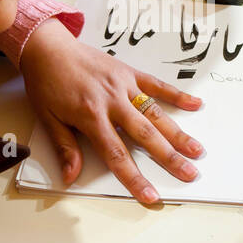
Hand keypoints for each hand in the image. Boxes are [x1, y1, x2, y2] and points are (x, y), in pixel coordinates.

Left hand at [19, 19, 203, 204]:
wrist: (47, 47)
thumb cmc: (46, 83)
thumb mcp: (48, 118)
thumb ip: (65, 148)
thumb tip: (71, 176)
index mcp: (91, 116)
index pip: (117, 155)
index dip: (134, 178)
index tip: (150, 195)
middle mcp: (112, 102)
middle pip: (145, 136)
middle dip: (169, 158)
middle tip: (189, 174)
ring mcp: (123, 86)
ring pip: (155, 114)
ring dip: (178, 133)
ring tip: (197, 150)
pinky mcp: (129, 72)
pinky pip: (156, 85)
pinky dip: (176, 95)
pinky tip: (195, 104)